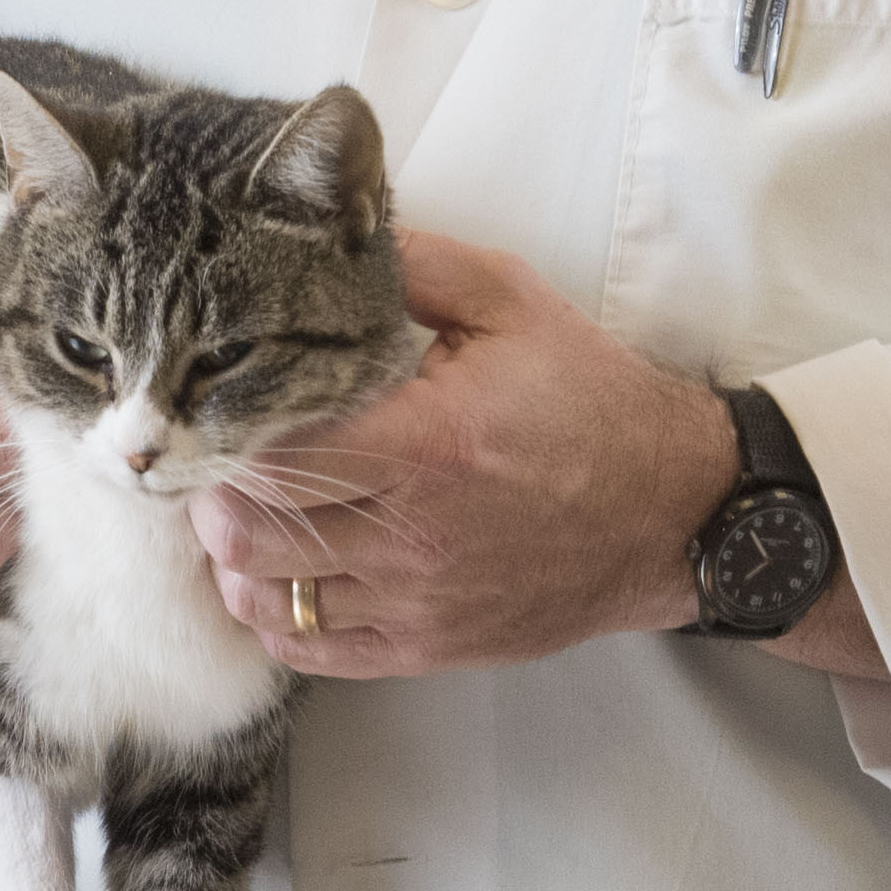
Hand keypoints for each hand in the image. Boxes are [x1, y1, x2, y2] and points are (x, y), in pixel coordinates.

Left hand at [196, 234, 734, 675]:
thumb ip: (416, 266)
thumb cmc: (593, 404)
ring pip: (264, 598)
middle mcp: (412, 535)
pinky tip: (288, 572)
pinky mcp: (427, 647)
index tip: (220, 404)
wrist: (673, 510)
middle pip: (249, 534)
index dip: (227, 431)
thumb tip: (330, 240)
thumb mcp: (515, 305)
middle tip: (225, 457)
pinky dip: (278, 615)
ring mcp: (416, 602)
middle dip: (217, 493)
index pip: (275, 453)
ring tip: (251, 513)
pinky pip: (312, 650)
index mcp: (426, 443)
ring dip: (236, 557)